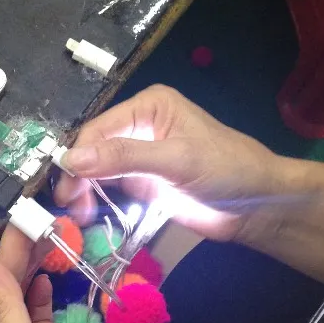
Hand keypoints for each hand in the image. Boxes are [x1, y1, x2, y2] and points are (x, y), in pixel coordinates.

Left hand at [0, 225, 148, 322]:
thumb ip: (6, 309)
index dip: (4, 254)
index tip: (20, 217)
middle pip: (6, 292)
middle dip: (19, 255)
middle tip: (37, 215)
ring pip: (26, 299)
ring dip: (33, 267)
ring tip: (46, 231)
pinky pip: (45, 313)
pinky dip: (46, 290)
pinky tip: (50, 270)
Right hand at [54, 85, 285, 241]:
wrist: (256, 206)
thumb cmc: (226, 170)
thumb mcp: (176, 160)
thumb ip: (125, 158)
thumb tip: (72, 159)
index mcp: (148, 106)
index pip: (98, 129)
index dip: (78, 158)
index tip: (66, 190)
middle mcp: (139, 126)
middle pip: (92, 149)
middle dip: (78, 177)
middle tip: (70, 208)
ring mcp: (139, 156)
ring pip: (96, 170)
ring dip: (84, 192)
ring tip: (80, 216)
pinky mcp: (142, 182)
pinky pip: (110, 189)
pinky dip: (97, 202)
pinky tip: (90, 216)